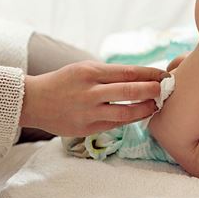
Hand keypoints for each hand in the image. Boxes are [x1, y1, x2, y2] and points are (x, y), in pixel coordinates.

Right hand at [19, 61, 169, 135]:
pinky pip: (116, 125)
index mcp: (91, 72)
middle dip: (154, 91)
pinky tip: (139, 115)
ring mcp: (89, 112)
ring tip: (155, 105)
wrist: (33, 101)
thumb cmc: (65, 81)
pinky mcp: (87, 128)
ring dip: (146, 109)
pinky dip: (130, 120)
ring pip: (127, 113)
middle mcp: (91, 91)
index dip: (151, 74)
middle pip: (132, 91)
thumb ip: (111, 74)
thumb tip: (144, 78)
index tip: (165, 75)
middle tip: (165, 90)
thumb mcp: (85, 69)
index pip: (130, 72)